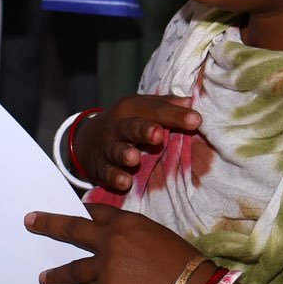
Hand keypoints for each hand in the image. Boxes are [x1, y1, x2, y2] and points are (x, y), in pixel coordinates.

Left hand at [27, 204, 209, 283]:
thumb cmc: (184, 264)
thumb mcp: (158, 237)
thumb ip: (135, 237)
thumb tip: (124, 246)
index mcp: (127, 223)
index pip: (97, 213)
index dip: (84, 214)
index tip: (73, 212)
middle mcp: (111, 240)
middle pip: (72, 230)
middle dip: (48, 225)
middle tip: (30, 222)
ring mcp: (106, 265)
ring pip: (73, 269)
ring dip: (56, 276)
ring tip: (44, 280)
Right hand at [71, 93, 199, 193]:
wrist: (86, 141)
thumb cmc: (126, 123)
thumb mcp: (142, 109)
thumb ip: (166, 106)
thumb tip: (191, 101)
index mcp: (132, 108)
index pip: (156, 109)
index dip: (176, 115)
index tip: (196, 120)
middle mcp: (118, 126)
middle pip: (131, 126)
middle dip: (144, 130)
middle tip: (158, 134)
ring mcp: (107, 147)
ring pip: (116, 150)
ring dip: (125, 154)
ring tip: (135, 159)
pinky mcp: (99, 167)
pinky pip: (106, 173)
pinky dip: (114, 177)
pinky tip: (125, 182)